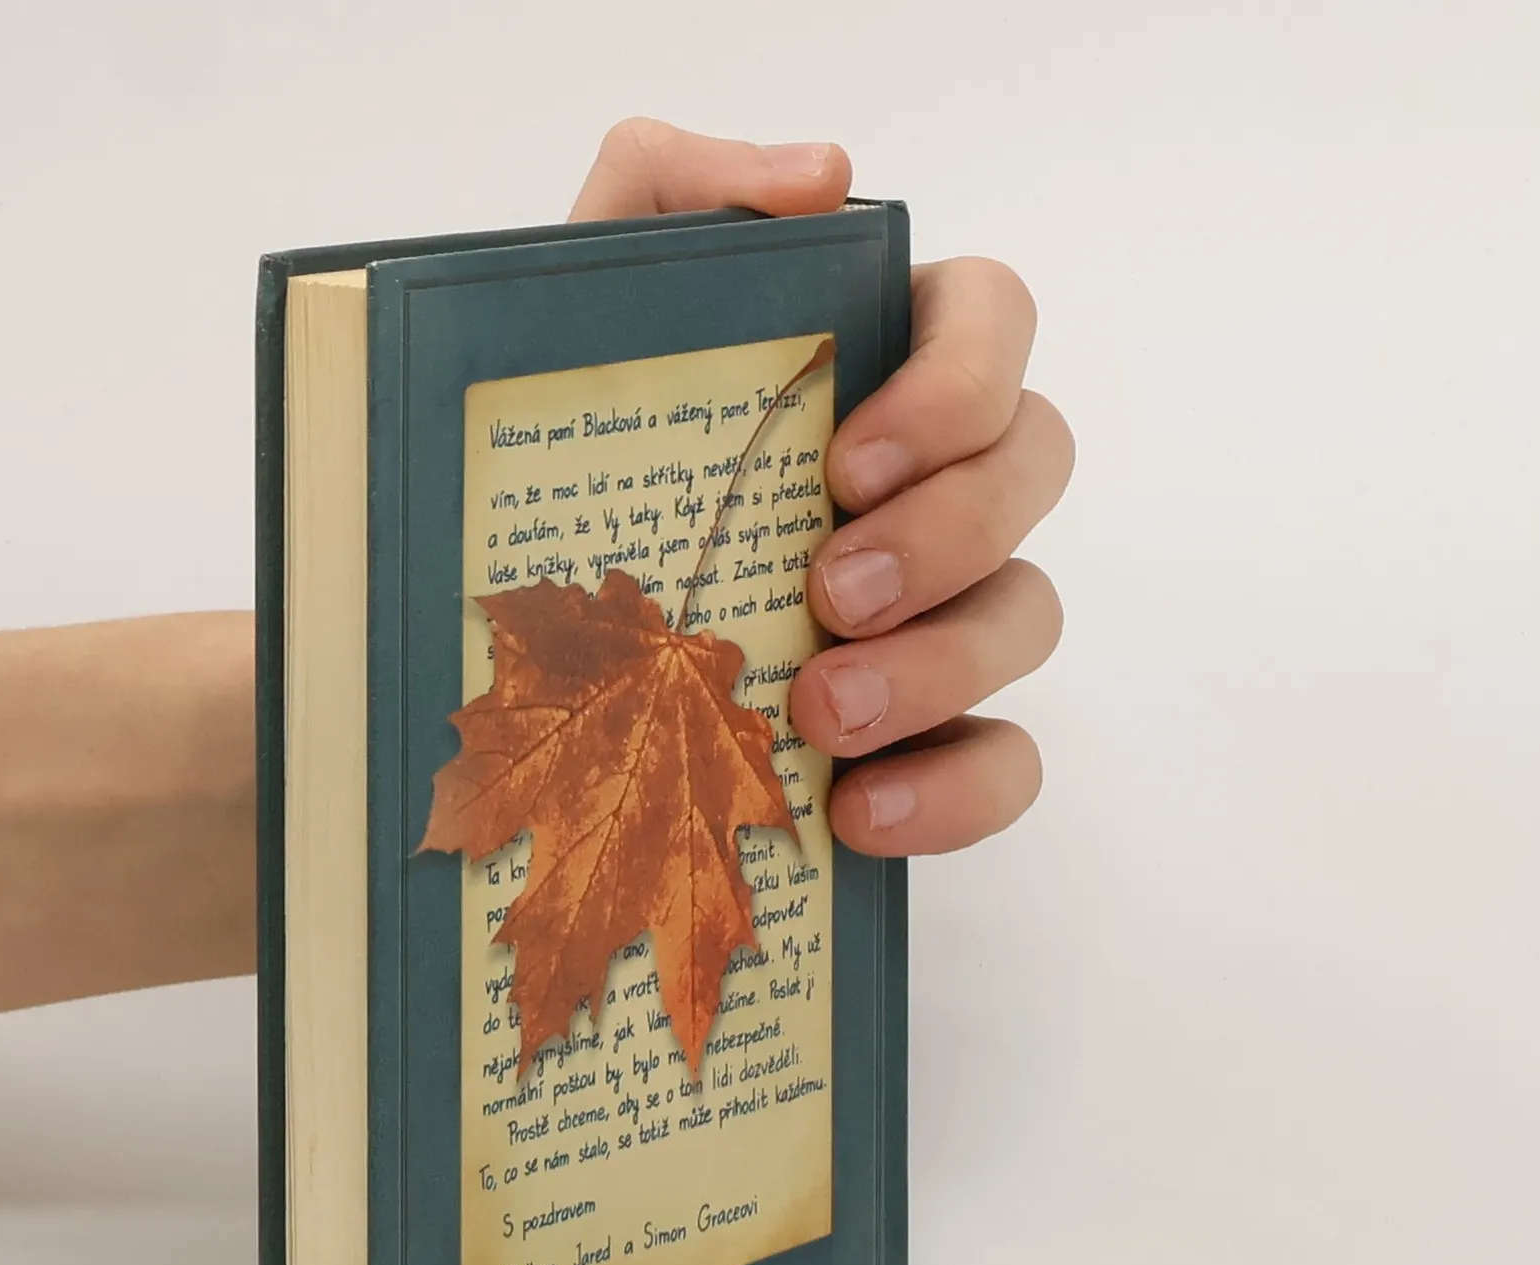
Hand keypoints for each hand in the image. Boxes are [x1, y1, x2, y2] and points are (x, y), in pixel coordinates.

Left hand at [573, 120, 1073, 855]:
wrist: (504, 629)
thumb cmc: (563, 458)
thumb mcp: (578, 308)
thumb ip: (672, 189)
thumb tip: (824, 180)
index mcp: (872, 365)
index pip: (994, 319)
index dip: (958, 382)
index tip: (850, 457)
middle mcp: (931, 482)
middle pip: (1035, 469)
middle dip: (946, 534)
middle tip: (828, 592)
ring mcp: (940, 613)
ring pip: (1028, 618)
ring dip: (939, 667)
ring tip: (821, 715)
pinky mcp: (925, 736)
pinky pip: (1006, 764)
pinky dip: (953, 791)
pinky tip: (856, 811)